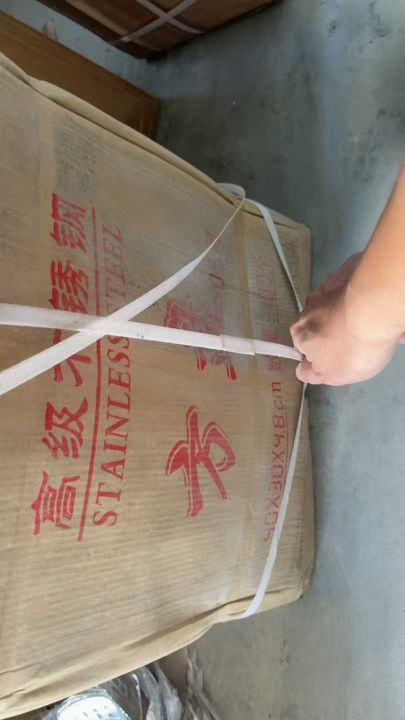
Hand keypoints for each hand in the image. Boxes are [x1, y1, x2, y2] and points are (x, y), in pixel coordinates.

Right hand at [290, 254, 398, 385]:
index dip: (317, 354)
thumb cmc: (353, 346)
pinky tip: (376, 302)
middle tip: (357, 340)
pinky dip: (359, 294)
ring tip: (373, 322)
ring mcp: (327, 286)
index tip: (336, 356)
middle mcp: (309, 307)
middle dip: (332, 331)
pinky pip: (351, 286)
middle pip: (318, 323)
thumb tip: (304, 369)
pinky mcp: (346, 270)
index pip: (300, 347)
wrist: (376, 305)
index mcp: (300, 332)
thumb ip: (314, 373)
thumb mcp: (331, 375)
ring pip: (335, 304)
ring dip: (349, 313)